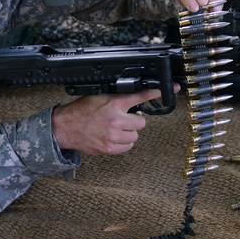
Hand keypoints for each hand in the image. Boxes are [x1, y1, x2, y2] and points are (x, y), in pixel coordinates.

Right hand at [51, 87, 171, 154]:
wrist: (65, 128)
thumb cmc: (81, 111)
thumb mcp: (101, 97)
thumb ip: (119, 98)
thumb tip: (136, 99)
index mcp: (114, 104)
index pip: (141, 96)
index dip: (157, 92)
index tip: (174, 89)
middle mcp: (115, 120)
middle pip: (141, 122)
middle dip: (134, 120)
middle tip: (123, 118)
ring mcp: (113, 136)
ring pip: (135, 135)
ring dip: (129, 132)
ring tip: (116, 128)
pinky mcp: (109, 149)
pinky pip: (128, 146)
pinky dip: (124, 142)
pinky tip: (114, 137)